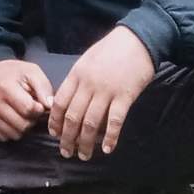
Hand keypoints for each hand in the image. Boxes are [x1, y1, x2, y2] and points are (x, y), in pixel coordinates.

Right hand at [0, 58, 53, 142]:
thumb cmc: (15, 74)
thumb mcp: (32, 72)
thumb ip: (44, 88)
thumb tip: (50, 106)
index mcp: (5, 87)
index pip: (28, 109)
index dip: (39, 109)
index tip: (38, 103)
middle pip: (23, 125)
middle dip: (32, 119)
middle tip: (30, 109)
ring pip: (14, 134)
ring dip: (22, 127)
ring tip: (21, 114)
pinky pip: (3, 137)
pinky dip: (11, 131)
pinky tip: (12, 119)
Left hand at [49, 26, 153, 159]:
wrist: (138, 39)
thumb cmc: (112, 49)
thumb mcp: (87, 60)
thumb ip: (77, 80)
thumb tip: (67, 101)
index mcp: (77, 75)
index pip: (60, 102)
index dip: (55, 121)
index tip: (54, 134)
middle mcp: (88, 85)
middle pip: (73, 116)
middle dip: (67, 138)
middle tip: (66, 152)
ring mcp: (106, 91)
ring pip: (91, 123)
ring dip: (86, 142)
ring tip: (83, 155)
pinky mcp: (125, 96)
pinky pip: (115, 121)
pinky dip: (110, 137)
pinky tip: (107, 149)